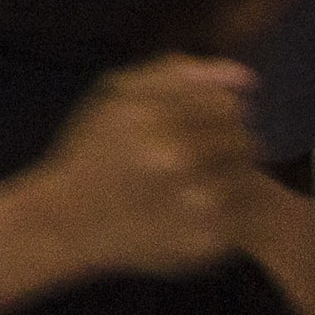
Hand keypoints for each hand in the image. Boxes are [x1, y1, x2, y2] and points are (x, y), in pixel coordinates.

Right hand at [29, 55, 258, 277]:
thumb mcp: (115, 95)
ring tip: (196, 179)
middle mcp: (178, 159)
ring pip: (248, 175)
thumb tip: (248, 78)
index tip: (194, 123)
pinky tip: (194, 206)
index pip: (227, 105)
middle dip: (224, 143)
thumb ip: (175, 73)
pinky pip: (244, 213)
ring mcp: (195, 204)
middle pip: (242, 139)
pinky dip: (228, 208)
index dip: (215, 112)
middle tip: (196, 154)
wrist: (67, 221)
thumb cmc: (91, 151)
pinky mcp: (207, 240)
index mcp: (155, 119)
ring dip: (228, 174)